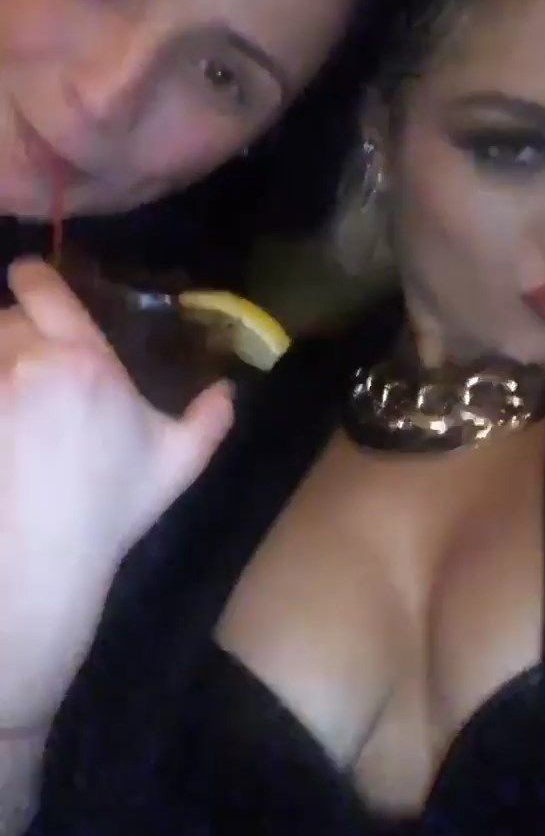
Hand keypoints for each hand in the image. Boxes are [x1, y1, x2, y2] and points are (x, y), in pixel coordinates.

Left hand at [0, 259, 233, 726]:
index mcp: (86, 361)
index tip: (31, 282)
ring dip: (1, 360)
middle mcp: (29, 361)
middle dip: (18, 330)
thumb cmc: (111, 507)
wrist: (44, 558)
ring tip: (12, 390)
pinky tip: (5, 413)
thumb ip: (208, 421)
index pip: (43, 288)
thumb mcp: (175, 464)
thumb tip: (230, 391)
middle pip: (6, 316)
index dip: (33, 277)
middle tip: (29, 358)